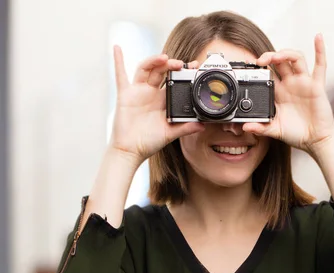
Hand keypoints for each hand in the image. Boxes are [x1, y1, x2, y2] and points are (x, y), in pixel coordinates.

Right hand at [108, 46, 204, 163]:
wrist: (131, 150)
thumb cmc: (149, 142)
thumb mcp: (170, 134)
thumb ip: (185, 128)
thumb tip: (202, 125)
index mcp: (164, 101)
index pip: (174, 81)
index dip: (182, 73)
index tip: (194, 67)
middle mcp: (151, 93)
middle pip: (162, 72)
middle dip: (171, 65)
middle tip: (181, 63)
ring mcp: (138, 92)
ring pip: (146, 70)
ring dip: (154, 61)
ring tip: (165, 58)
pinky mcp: (125, 95)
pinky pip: (120, 75)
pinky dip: (118, 61)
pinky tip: (117, 48)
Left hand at [242, 34, 333, 158]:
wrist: (315, 141)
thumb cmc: (297, 134)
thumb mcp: (275, 130)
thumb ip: (260, 128)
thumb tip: (245, 128)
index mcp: (279, 92)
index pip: (268, 73)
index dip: (259, 68)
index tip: (249, 67)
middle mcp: (291, 84)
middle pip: (280, 61)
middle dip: (269, 56)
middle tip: (260, 60)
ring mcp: (304, 83)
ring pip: (295, 59)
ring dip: (286, 53)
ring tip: (276, 56)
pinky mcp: (317, 86)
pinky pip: (320, 65)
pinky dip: (320, 50)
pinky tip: (318, 37)